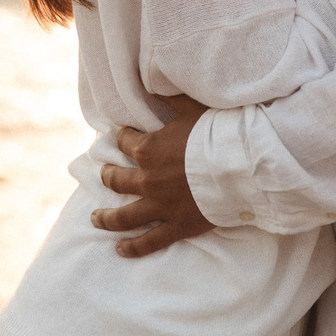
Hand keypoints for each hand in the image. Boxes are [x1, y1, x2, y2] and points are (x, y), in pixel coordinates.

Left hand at [93, 95, 213, 256]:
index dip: (122, 137)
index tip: (121, 136)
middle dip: (108, 175)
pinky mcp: (176, 226)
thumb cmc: (217, 133)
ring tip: (95, 218)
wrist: (241, 166)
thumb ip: (170, 99)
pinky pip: (149, 241)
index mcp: (148, 150)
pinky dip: (132, 247)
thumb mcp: (191, 108)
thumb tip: (152, 85)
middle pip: (117, 179)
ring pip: (124, 216)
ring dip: (106, 217)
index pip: (125, 141)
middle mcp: (147, 180)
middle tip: (104, 174)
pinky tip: (120, 249)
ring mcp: (160, 206)